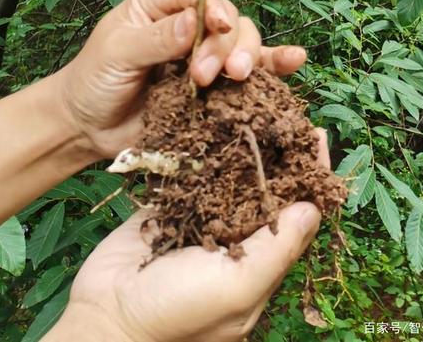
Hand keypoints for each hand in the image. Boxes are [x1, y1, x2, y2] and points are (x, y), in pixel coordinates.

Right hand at [47, 130, 329, 341]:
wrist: (107, 315)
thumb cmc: (178, 312)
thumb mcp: (237, 287)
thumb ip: (277, 249)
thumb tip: (314, 207)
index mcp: (260, 265)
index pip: (296, 215)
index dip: (308, 177)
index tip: (315, 136)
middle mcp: (236, 241)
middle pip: (266, 190)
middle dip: (277, 152)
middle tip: (283, 111)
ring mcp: (202, 222)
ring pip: (230, 176)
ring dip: (241, 144)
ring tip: (252, 106)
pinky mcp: (170, 208)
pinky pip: (192, 173)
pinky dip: (202, 149)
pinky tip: (209, 118)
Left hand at [57, 0, 306, 159]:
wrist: (89, 127)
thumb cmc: (94, 79)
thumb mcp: (116, 53)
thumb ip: (155, 39)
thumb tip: (193, 21)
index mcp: (161, 3)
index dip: (212, 6)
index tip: (216, 24)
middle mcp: (189, 23)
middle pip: (226, 19)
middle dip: (225, 43)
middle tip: (205, 74)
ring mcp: (205, 55)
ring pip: (242, 42)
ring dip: (247, 57)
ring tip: (237, 77)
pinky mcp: (216, 88)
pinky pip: (252, 72)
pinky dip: (275, 65)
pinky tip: (295, 61)